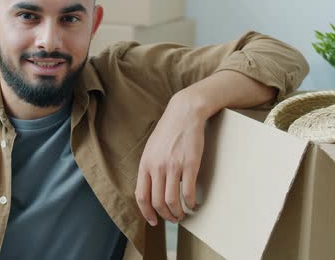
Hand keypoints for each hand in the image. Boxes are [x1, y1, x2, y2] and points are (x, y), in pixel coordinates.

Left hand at [134, 90, 205, 225]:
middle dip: (165, 216)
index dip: (147, 213)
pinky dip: (190, 203)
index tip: (153, 221)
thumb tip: (151, 188)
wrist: (184, 113)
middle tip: (172, 218)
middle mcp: (157, 167)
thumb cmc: (169, 130)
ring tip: (182, 214)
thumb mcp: (151, 148)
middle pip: (157, 202)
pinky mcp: (190, 165)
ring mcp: (173, 166)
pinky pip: (188, 192)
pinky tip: (193, 204)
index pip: (141, 196)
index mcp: (145, 164)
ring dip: (177, 213)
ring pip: (172, 201)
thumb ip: (150, 167)